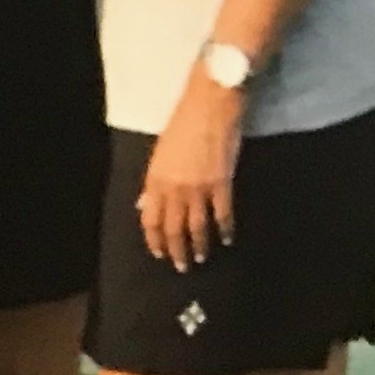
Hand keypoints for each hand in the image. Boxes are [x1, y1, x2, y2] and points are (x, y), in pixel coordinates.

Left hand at [139, 73, 246, 271]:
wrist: (208, 108)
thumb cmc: (182, 126)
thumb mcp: (160, 156)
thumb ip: (154, 184)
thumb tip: (147, 206)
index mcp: (155, 181)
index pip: (151, 220)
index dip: (154, 240)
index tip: (159, 253)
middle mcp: (174, 189)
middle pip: (173, 229)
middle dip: (176, 251)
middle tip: (181, 266)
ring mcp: (199, 188)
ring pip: (197, 227)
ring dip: (199, 246)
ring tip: (202, 258)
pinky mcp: (222, 184)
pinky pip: (223, 214)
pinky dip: (225, 229)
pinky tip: (227, 239)